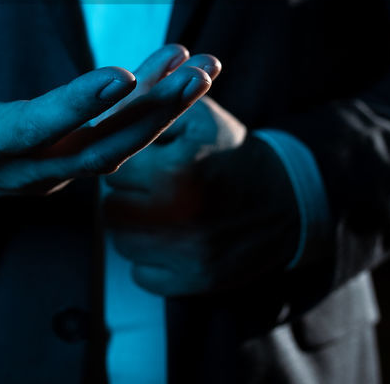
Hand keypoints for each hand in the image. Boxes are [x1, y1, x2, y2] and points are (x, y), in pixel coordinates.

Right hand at [0, 16, 214, 213]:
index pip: (36, 128)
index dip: (77, 105)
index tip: (120, 76)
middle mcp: (28, 166)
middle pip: (99, 145)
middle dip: (150, 110)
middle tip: (193, 70)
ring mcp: (55, 169)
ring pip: (121, 144)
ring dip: (166, 107)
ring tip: (204, 64)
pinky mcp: (72, 161)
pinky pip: (120, 135)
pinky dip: (153, 105)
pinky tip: (179, 68)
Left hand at [103, 88, 301, 296]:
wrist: (286, 200)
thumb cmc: (231, 153)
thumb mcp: (198, 117)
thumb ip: (149, 107)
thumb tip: (103, 111)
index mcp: (175, 171)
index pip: (114, 171)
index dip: (130, 165)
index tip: (148, 163)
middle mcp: (178, 216)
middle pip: (111, 208)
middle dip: (127, 197)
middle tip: (153, 188)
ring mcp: (186, 254)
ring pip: (121, 243)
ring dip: (134, 229)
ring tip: (161, 212)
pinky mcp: (195, 281)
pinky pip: (142, 275)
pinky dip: (151, 260)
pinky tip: (172, 240)